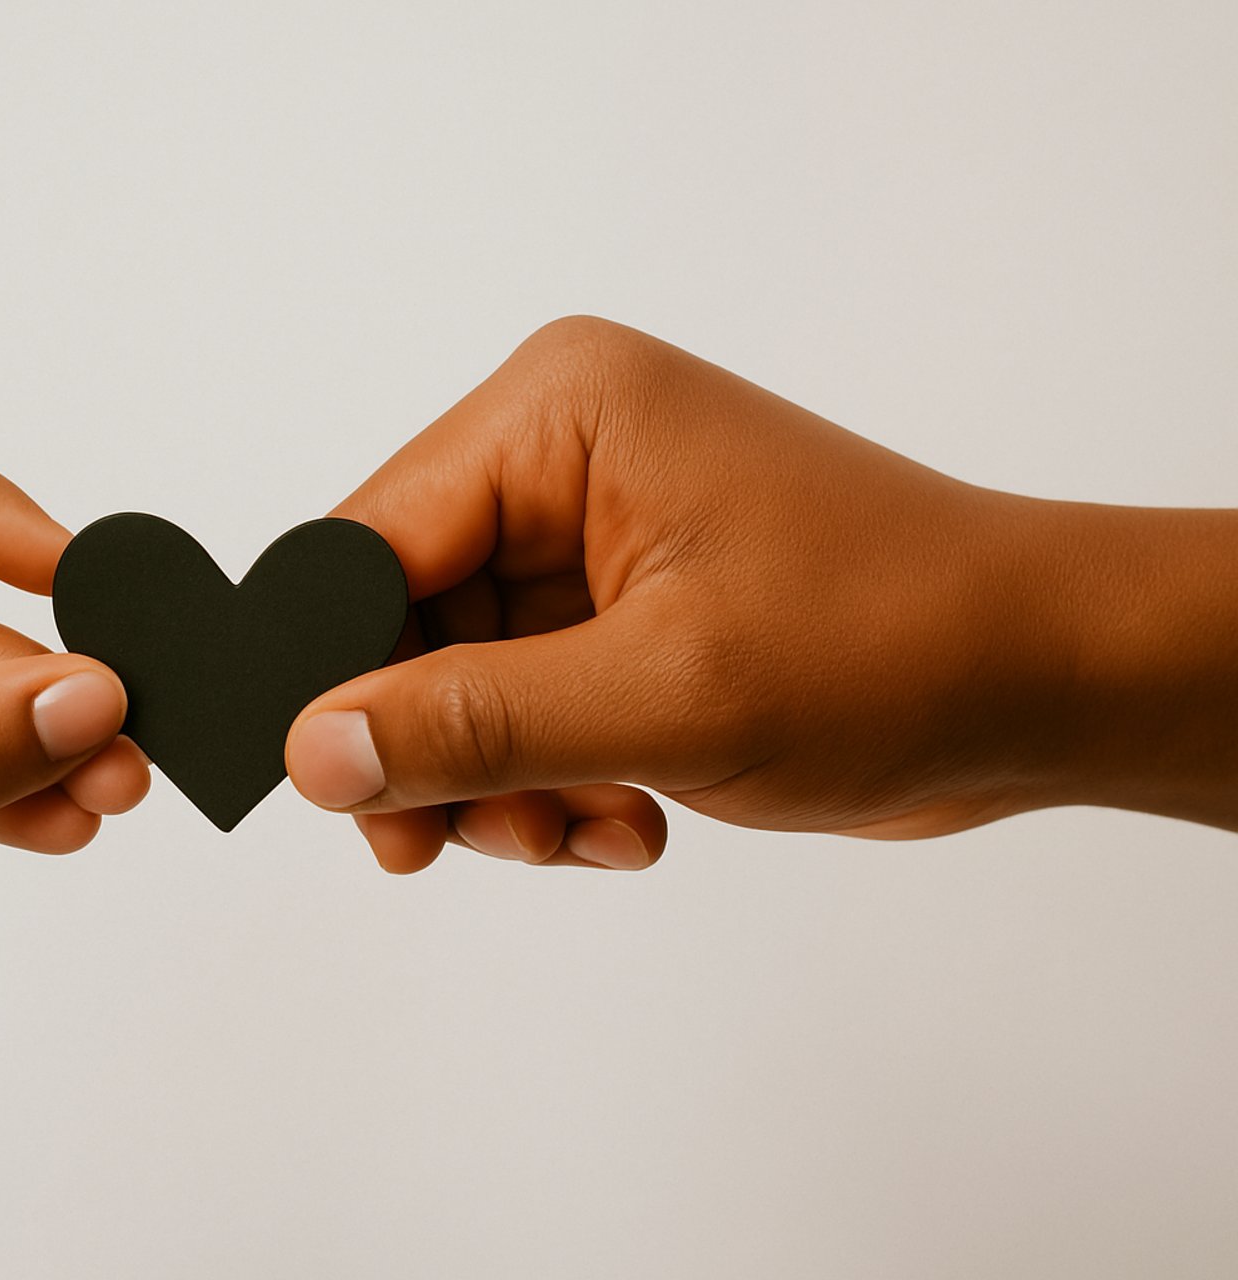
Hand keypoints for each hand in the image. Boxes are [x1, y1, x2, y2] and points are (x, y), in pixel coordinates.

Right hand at [286, 317, 1237, 872]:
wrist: (1044, 679)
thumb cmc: (897, 642)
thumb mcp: (665, 697)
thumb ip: (472, 724)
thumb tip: (313, 751)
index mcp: (557, 413)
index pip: (368, 544)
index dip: (333, 673)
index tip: (328, 790)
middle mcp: (560, 452)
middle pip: (403, 619)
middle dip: (436, 747)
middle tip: (464, 840)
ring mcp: (590, 529)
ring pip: (456, 678)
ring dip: (500, 779)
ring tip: (579, 832)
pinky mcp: (619, 603)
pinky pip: (522, 700)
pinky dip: (551, 777)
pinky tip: (626, 818)